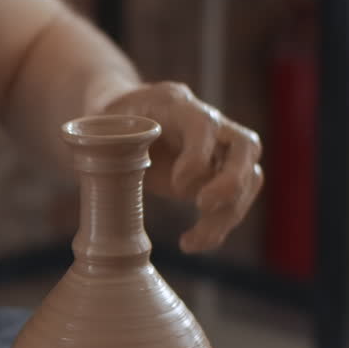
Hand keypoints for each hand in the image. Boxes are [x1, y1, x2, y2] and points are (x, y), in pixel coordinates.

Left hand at [104, 82, 263, 252]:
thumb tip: (97, 154)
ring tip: (192, 242)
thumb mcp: (99, 123)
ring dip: (228, 216)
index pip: (204, 122)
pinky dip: (220, 227)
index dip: (197, 156)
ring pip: (251, 178)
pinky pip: (237, 200)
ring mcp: (222, 148)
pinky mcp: (221, 175)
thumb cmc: (110, 122)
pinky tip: (191, 243)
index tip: (177, 186)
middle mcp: (212, 121)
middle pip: (248, 145)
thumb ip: (102, 139)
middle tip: (202, 207)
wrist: (124, 118)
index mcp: (176, 104)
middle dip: (232, 183)